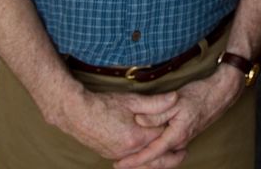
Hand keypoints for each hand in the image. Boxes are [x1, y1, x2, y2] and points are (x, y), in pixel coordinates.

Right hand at [50, 87, 176, 161]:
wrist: (76, 114)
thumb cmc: (104, 104)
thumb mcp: (132, 100)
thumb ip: (155, 103)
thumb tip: (175, 98)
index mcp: (136, 137)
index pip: (162, 137)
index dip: (172, 131)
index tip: (182, 129)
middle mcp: (128, 150)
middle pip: (155, 156)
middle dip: (170, 155)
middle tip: (184, 152)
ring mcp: (118, 155)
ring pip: (142, 161)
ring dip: (156, 161)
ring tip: (169, 156)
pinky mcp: (110, 155)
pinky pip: (131, 161)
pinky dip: (141, 160)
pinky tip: (148, 155)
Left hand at [112, 67, 243, 168]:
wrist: (222, 91)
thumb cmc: (200, 94)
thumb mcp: (176, 101)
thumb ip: (156, 112)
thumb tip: (138, 121)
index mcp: (177, 134)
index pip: (152, 153)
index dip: (134, 160)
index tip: (119, 164)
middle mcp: (181, 141)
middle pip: (157, 160)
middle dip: (139, 164)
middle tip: (119, 163)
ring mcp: (184, 138)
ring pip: (162, 155)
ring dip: (146, 159)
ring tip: (129, 159)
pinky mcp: (185, 134)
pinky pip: (167, 149)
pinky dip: (155, 152)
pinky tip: (147, 147)